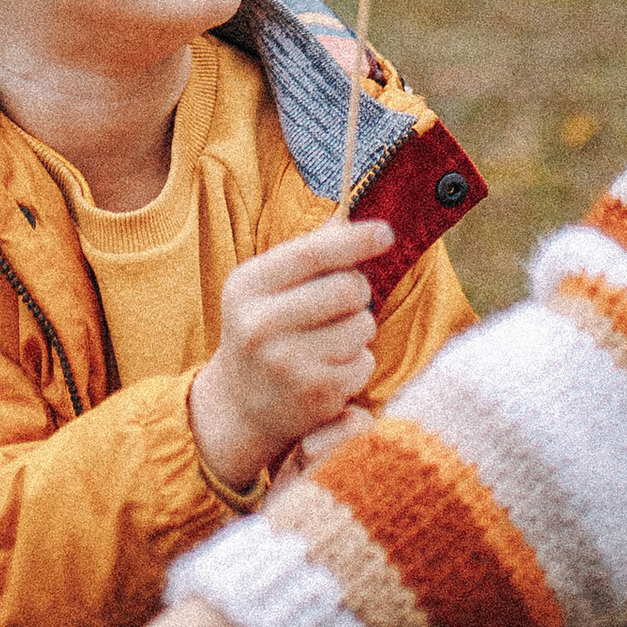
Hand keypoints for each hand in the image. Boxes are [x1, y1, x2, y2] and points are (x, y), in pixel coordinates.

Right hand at [188, 220, 388, 496]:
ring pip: (361, 326)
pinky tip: (331, 368)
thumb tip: (345, 223)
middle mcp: (260, 324)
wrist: (240, 403)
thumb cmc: (264, 329)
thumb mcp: (267, 287)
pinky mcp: (313, 394)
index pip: (311, 254)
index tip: (386, 232)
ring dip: (358, 330)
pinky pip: (364, 363)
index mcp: (248, 286)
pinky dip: (357, 363)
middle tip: (344, 302)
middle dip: (358, 291)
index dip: (354, 241)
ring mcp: (286, 362)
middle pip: (347, 288)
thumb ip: (306, 254)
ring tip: (332, 339)